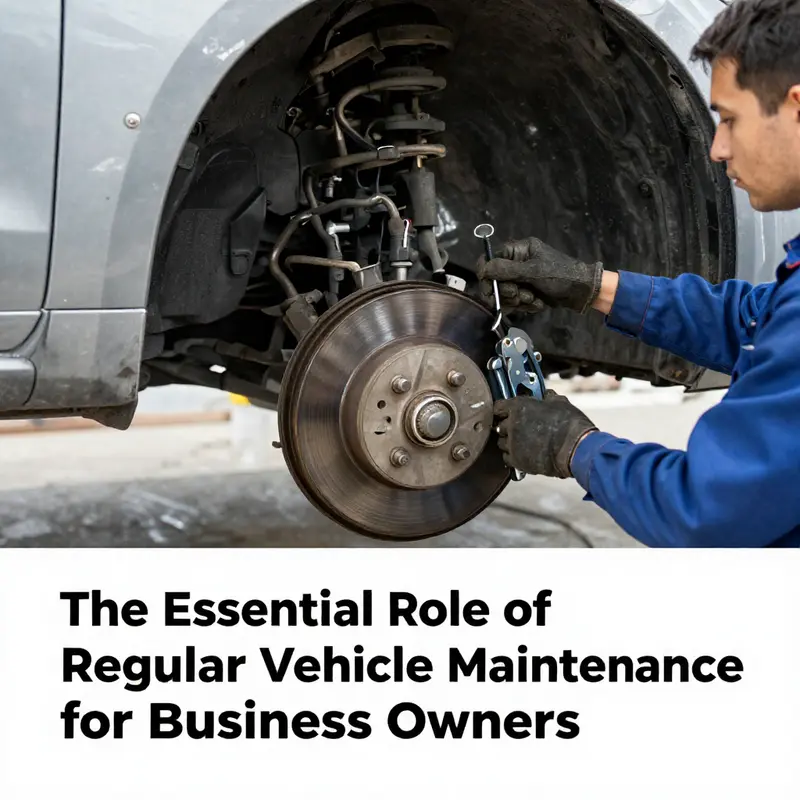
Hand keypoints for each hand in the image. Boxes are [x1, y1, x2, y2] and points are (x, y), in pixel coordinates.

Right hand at [476, 236, 603, 313]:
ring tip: (533, 299)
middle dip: (506, 291)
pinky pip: (514, 303)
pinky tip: (537, 303)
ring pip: (503, 294)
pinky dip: (524, 306)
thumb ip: (506, 270)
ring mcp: (521, 279)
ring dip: (517, 300)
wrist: (582, 292)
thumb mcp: (533, 271)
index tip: (490, 288)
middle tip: (518, 295)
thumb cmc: (561, 275)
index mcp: (518, 250)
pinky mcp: (525, 292)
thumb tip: (482, 269)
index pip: (490, 259)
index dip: (486, 274)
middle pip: (494, 280)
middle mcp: (516, 263)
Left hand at [494, 391, 597, 478]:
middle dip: (508, 426)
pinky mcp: (517, 460)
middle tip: (519, 427)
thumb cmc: (570, 424)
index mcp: (519, 407)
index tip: (506, 412)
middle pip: (500, 425)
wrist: (576, 449)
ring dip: (509, 441)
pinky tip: (524, 453)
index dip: (502, 409)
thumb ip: (548, 398)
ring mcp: (512, 443)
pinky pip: (506, 457)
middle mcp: (511, 424)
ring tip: (522, 442)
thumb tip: (547, 395)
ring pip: (501, 442)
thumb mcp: (560, 403)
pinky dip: (512, 455)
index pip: (499, 406)